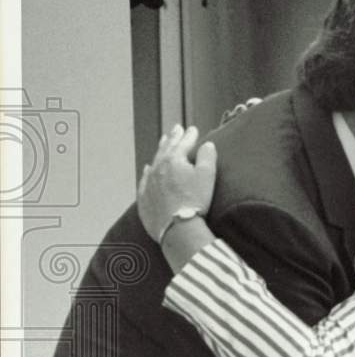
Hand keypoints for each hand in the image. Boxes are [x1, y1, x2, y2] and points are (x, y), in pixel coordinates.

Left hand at [137, 125, 216, 242]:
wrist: (177, 228)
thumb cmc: (195, 201)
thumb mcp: (207, 176)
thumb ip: (207, 157)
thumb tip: (207, 145)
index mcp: (174, 160)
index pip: (183, 143)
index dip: (189, 135)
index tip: (192, 129)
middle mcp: (158, 168)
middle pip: (166, 148)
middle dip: (173, 138)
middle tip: (176, 129)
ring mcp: (149, 183)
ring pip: (154, 161)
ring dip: (160, 151)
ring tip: (163, 142)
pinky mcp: (144, 198)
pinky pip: (144, 180)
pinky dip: (148, 172)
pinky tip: (148, 168)